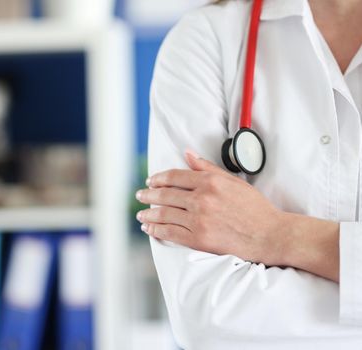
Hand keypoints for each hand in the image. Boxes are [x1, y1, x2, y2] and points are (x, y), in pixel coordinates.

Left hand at [136, 151, 288, 265]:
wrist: (269, 235)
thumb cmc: (254, 208)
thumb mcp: (233, 181)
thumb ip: (207, 167)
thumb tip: (187, 154)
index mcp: (209, 182)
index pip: (174, 177)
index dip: (158, 179)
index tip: (150, 181)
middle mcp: (201, 200)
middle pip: (165, 195)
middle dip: (148, 195)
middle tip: (140, 195)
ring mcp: (199, 220)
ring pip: (164, 214)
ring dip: (148, 214)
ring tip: (141, 214)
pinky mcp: (198, 239)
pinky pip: (170, 233)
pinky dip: (156, 230)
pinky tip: (149, 228)